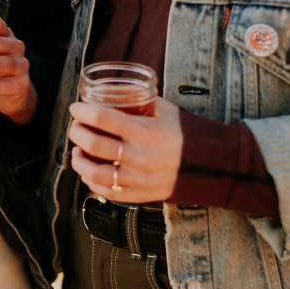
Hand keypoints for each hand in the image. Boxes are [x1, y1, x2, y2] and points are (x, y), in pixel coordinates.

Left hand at [68, 97, 183, 203]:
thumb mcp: (167, 111)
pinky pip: (107, 192)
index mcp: (148, 132)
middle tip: (75, 127)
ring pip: (95, 173)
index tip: (76, 108)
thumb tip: (114, 93)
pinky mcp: (141, 195)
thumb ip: (140, 103)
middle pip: (95, 145)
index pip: (105, 119)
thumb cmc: (190, 135)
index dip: (84, 112)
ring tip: (77, 151)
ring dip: (79, 161)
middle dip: (77, 133)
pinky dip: (91, 181)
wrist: (215, 165)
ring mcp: (140, 179)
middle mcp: (142, 157)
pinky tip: (89, 172)